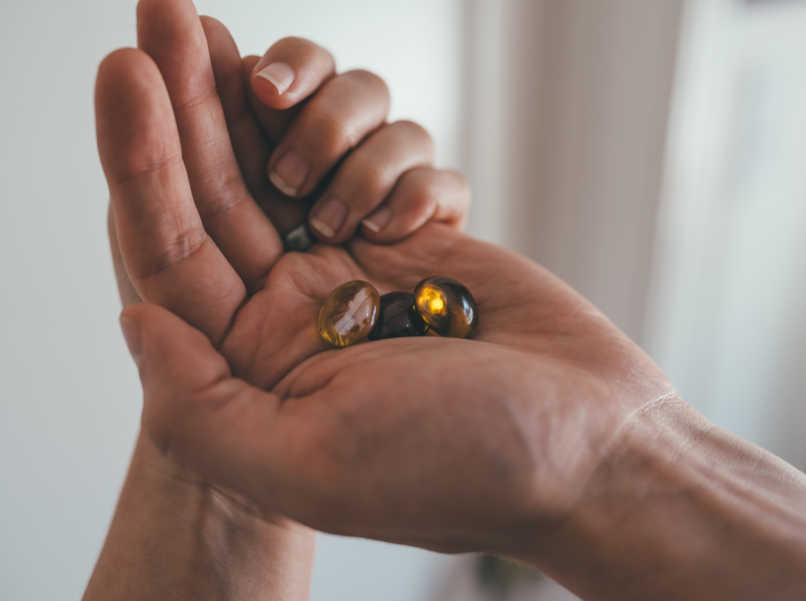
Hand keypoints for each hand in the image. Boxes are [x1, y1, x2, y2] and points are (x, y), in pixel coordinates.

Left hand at [102, 2, 674, 554]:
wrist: (592, 449)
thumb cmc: (466, 467)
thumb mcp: (311, 467)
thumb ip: (197, 407)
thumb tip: (137, 317)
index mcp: (259, 362)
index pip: (177, 244)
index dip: (144, 155)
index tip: (128, 68)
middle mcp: (303, 306)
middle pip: (230, 179)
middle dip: (199, 97)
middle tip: (173, 12)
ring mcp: (368, 264)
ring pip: (317, 150)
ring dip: (322, 135)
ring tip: (346, 195)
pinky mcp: (431, 236)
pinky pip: (403, 160)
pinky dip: (407, 173)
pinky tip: (420, 232)